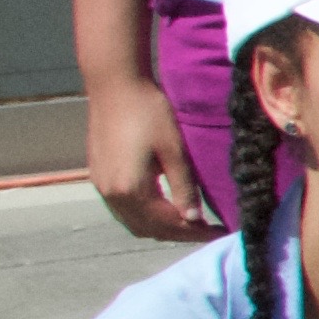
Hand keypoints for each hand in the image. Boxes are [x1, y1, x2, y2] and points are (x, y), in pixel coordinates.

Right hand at [86, 78, 216, 244]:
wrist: (114, 85)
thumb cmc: (148, 112)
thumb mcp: (174, 150)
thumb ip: (184, 188)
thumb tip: (194, 218)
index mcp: (130, 189)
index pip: (167, 224)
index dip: (195, 231)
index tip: (220, 232)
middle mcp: (111, 194)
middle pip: (147, 229)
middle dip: (178, 233)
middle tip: (207, 229)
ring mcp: (101, 186)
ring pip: (132, 222)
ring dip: (160, 226)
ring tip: (188, 221)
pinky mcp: (98, 176)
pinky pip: (122, 208)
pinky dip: (144, 214)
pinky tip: (163, 206)